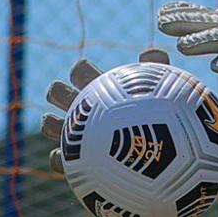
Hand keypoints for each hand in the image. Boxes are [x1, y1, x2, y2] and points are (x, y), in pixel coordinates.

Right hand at [40, 48, 171, 173]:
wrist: (163, 160)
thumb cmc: (165, 121)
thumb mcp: (166, 93)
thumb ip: (159, 72)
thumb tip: (151, 53)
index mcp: (102, 89)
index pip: (81, 71)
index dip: (80, 71)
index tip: (89, 76)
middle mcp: (85, 109)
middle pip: (58, 93)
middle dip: (57, 92)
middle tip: (74, 101)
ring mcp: (77, 134)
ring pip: (52, 125)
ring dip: (51, 124)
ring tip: (60, 126)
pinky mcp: (76, 163)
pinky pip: (59, 161)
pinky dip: (59, 159)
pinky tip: (65, 158)